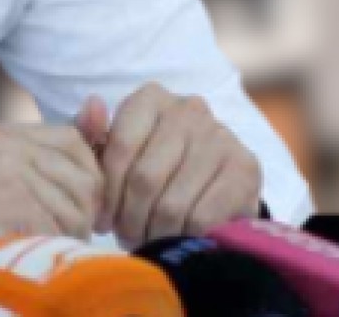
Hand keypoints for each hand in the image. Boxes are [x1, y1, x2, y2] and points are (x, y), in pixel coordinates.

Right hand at [0, 121, 103, 309]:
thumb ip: (17, 165)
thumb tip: (73, 171)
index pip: (70, 140)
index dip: (86, 176)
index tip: (79, 206)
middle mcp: (5, 144)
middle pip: (81, 172)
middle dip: (85, 209)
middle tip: (72, 235)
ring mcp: (8, 173)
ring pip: (74, 206)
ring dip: (71, 235)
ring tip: (49, 250)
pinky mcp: (11, 207)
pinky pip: (58, 231)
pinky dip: (53, 251)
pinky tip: (32, 258)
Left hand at [76, 83, 260, 247]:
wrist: (210, 186)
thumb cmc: (151, 168)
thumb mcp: (115, 153)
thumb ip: (92, 134)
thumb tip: (92, 105)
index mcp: (151, 99)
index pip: (119, 147)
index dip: (107, 192)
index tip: (102, 219)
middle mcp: (189, 109)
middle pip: (145, 178)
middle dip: (129, 218)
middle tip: (125, 236)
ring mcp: (221, 136)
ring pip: (172, 203)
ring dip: (155, 232)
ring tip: (149, 239)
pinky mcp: (246, 168)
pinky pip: (202, 217)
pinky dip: (184, 236)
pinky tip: (179, 237)